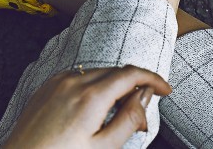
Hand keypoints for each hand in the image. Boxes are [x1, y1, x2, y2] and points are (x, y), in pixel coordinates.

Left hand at [3, 64, 172, 148]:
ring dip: (113, 85)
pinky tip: (92, 108)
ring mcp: (58, 81)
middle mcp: (74, 81)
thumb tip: (145, 97)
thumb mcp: (102, 148)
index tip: (165, 89)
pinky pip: (78, 76)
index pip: (131, 74)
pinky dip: (93, 85)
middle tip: (141, 113)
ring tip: (116, 115)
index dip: (153, 79)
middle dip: (134, 87)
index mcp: (91, 96)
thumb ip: (128, 119)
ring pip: (97, 72)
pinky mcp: (47, 86)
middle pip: (116, 72)